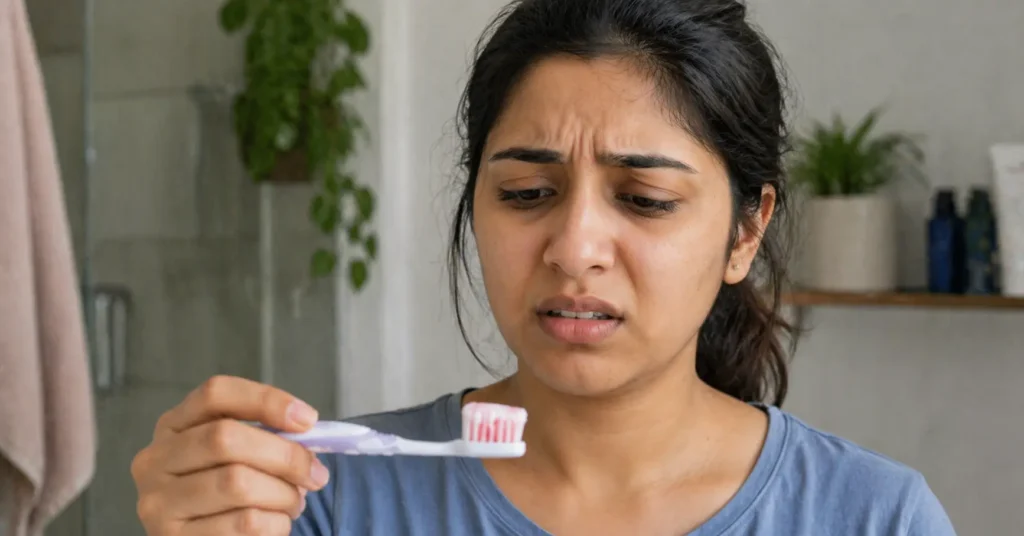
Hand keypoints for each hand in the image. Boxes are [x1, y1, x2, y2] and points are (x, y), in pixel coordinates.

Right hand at [131, 375, 329, 534]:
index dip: (265, 400)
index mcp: (173, 426)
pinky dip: (274, 523)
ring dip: (283, 494)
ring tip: (295, 503)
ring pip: (237, 483)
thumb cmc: (222, 494)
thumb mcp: (231, 457)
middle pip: (226, 439)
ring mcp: (159, 502)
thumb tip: (308, 432)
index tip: (308, 419)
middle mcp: (155, 460)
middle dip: (285, 455)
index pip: (215, 394)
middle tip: (315, 474)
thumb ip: (262, 438)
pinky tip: (277, 524)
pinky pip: (242, 523)